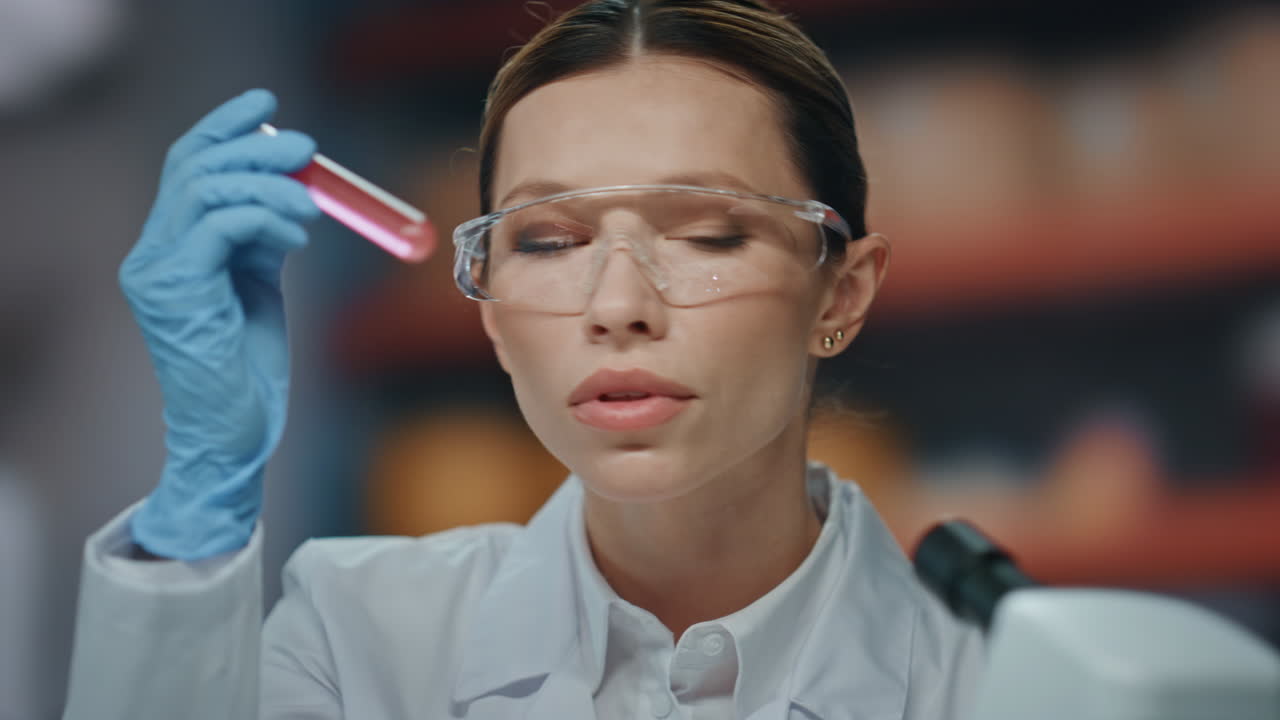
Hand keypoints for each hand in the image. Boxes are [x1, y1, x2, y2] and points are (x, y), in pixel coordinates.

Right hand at [120, 89, 319, 559]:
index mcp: (171, 245)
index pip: (187, 164)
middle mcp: (152, 252)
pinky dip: (264, 217)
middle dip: (256, 149)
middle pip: (195, 167)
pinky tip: (298, 236)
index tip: (267, 106)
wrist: (235, 432)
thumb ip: (264, 236)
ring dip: (268, 185)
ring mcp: (156, 271)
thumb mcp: (260, 284)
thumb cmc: (247, 366)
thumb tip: (295, 191)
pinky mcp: (175, 292)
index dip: (225, 127)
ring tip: (311, 208)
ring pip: (205, 189)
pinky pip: (218, 225)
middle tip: (310, 151)